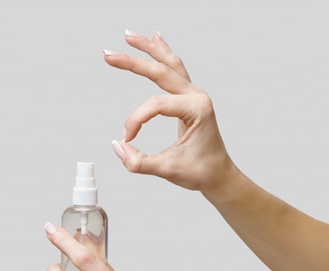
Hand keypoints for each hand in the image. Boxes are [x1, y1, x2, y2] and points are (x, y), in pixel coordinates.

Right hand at [105, 30, 235, 193]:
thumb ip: (139, 162)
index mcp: (197, 109)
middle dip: (133, 62)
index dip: (136, 120)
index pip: (156, 105)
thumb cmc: (202, 171)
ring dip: (149, 49)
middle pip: (161, 72)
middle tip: (108, 55)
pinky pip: (176, 70)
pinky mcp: (190, 98)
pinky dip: (163, 54)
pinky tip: (155, 39)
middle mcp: (197, 97)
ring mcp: (195, 95)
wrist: (220, 176)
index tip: (127, 138)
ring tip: (129, 36)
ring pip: (169, 64)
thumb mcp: (169, 170)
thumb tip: (118, 148)